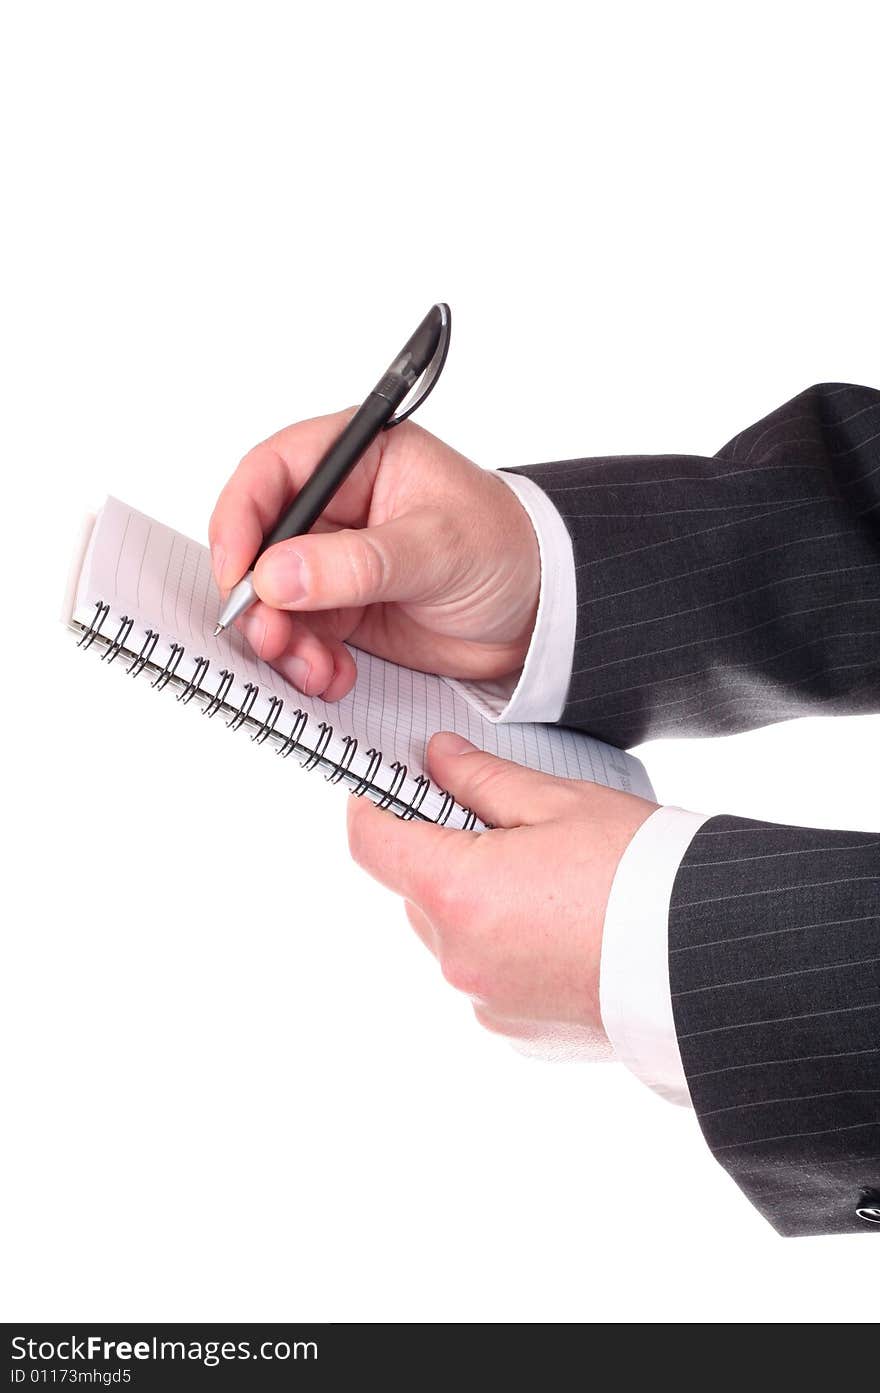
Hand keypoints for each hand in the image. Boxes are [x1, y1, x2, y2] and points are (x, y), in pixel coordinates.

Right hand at [208, 410, 539, 701]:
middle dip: (259, 598)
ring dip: (283, 640)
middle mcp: (338, 506)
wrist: (544, 612)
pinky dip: (308, 662)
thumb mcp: (436, 550)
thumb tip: (275, 575)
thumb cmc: (509, 550)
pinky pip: (301, 636)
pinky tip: (334, 676)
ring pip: (274, 599)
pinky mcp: (343, 609)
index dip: (241, 519)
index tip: (237, 572)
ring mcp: (335, 561)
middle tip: (272, 636)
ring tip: (314, 668)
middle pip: (261, 544)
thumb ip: (356, 564)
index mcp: (359, 459)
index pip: (274, 473)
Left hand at [348, 733, 657, 1060]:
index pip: (371, 844)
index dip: (372, 806)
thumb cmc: (642, 870)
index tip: (391, 786)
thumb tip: (436, 758)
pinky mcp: (518, 1035)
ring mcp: (486, 1004)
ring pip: (452, 938)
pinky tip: (568, 933)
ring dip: (479, 908)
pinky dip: (510, 952)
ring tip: (553, 886)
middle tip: (504, 828)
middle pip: (415, 893)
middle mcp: (458, 959)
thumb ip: (482, 779)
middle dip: (444, 855)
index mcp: (457, 893)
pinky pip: (489, 980)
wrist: (712, 959)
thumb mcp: (560, 802)